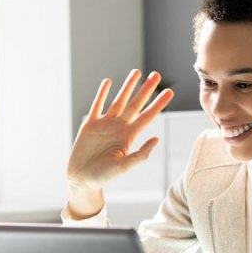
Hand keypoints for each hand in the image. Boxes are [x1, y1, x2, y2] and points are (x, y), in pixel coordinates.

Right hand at [66, 70, 173, 217]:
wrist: (81, 180)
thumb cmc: (103, 177)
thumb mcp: (123, 167)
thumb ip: (140, 154)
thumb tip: (157, 139)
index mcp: (129, 137)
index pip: (147, 116)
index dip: (158, 104)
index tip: (170, 92)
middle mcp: (118, 128)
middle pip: (136, 104)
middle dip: (146, 90)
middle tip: (157, 74)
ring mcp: (104, 125)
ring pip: (118, 100)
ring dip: (127, 86)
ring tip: (137, 72)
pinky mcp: (89, 125)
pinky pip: (97, 105)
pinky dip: (102, 93)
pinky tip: (108, 82)